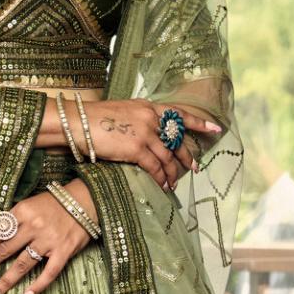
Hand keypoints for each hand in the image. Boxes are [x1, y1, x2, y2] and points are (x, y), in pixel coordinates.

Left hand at [0, 189, 94, 293]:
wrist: (86, 201)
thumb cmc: (53, 204)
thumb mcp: (29, 205)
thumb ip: (12, 222)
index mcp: (21, 211)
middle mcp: (33, 226)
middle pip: (2, 250)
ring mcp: (49, 240)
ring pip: (21, 265)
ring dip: (3, 283)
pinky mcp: (64, 251)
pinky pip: (49, 273)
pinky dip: (37, 287)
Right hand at [83, 97, 224, 192]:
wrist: (77, 122)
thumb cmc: (93, 119)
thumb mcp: (122, 112)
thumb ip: (138, 120)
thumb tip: (147, 134)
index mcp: (147, 107)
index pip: (179, 114)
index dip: (199, 123)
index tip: (215, 129)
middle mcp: (150, 118)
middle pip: (176, 140)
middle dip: (186, 157)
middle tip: (194, 168)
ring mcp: (144, 133)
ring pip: (167, 157)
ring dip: (172, 173)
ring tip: (173, 184)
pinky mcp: (136, 148)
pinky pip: (155, 167)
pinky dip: (161, 178)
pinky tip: (163, 186)